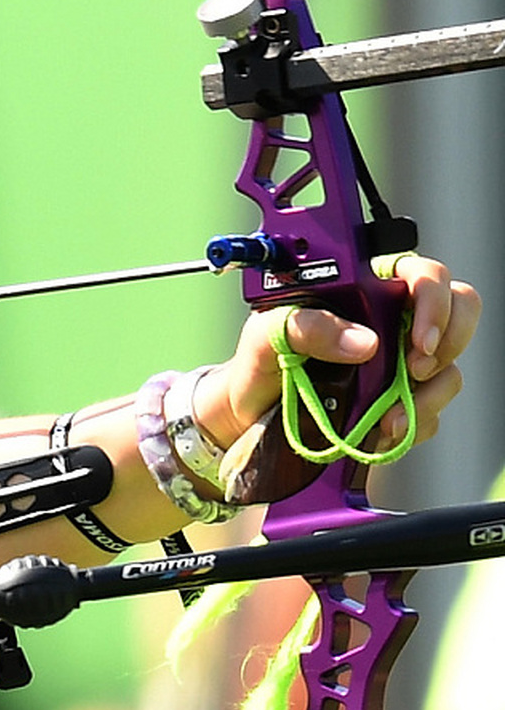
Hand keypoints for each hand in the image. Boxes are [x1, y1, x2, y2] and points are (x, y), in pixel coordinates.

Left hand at [198, 253, 478, 450]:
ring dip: (428, 397)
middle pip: (461, 312)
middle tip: (415, 371)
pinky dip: (412, 425)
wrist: (249, 416)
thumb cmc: (258, 363)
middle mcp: (392, 323)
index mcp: (364, 292)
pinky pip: (430, 411)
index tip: (419, 339)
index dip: (435, 299)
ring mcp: (401, 363)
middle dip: (449, 343)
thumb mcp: (266, 337)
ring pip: (449, 369)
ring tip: (387, 419)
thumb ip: (307, 327)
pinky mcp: (400, 401)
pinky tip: (379, 434)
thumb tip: (365, 343)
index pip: (423, 274)